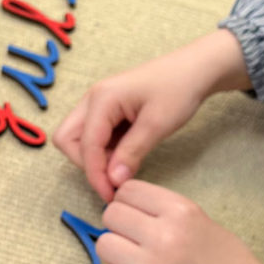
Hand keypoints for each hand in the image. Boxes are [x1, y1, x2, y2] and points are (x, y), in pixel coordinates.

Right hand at [52, 29, 250, 200]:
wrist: (195, 69)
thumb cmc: (179, 89)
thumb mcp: (157, 124)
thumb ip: (132, 153)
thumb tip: (113, 181)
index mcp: (102, 99)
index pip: (85, 145)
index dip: (95, 174)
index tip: (111, 194)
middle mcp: (93, 99)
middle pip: (67, 139)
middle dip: (86, 163)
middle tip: (114, 176)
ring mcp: (99, 103)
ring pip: (78, 138)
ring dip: (95, 158)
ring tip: (125, 165)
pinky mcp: (108, 110)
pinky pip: (95, 135)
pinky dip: (105, 150)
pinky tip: (128, 155)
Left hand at [96, 180, 263, 263]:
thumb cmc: (227, 260)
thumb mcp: (201, 219)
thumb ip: (164, 211)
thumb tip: (123, 207)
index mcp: (180, 210)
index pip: (127, 191)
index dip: (127, 203)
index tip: (135, 217)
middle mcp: (165, 236)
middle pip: (111, 216)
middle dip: (119, 228)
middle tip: (133, 242)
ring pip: (105, 247)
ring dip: (116, 255)